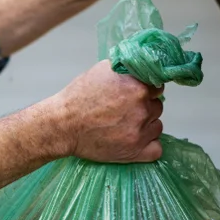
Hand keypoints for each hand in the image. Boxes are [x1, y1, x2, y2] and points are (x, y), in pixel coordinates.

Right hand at [48, 60, 163, 162]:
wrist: (63, 125)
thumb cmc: (78, 98)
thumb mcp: (102, 71)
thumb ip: (127, 70)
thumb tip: (142, 68)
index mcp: (137, 87)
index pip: (157, 87)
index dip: (146, 91)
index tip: (135, 95)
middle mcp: (142, 108)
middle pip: (157, 107)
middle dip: (144, 108)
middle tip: (125, 111)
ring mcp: (139, 132)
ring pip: (156, 127)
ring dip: (146, 126)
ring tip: (125, 126)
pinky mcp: (135, 151)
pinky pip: (156, 149)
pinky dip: (149, 146)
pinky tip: (136, 141)